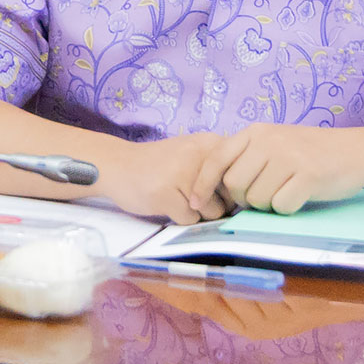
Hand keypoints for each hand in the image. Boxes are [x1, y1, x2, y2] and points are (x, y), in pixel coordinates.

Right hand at [99, 132, 235, 223]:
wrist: (117, 165)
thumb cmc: (160, 165)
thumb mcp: (194, 154)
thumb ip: (220, 168)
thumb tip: (246, 197)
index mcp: (211, 143)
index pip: (242, 177)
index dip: (231, 190)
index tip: (216, 190)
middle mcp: (199, 155)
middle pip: (229, 198)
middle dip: (216, 203)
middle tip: (192, 194)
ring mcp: (182, 174)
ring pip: (212, 212)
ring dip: (199, 213)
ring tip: (178, 198)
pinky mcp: (166, 194)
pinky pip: (190, 220)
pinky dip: (180, 218)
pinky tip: (166, 203)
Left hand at [201, 122, 363, 214]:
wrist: (357, 151)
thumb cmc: (310, 152)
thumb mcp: (275, 142)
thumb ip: (247, 157)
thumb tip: (214, 187)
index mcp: (256, 132)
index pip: (216, 158)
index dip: (202, 184)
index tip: (196, 204)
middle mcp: (268, 141)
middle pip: (233, 185)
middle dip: (242, 199)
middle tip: (263, 196)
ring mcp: (289, 157)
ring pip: (256, 199)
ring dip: (267, 204)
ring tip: (286, 191)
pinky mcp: (308, 176)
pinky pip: (281, 206)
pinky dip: (287, 209)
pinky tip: (300, 196)